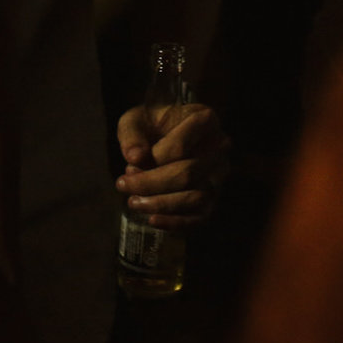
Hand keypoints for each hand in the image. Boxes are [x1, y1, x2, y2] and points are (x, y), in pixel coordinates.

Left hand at [117, 101, 228, 230]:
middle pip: (188, 174)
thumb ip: (132, 135)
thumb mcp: (135, 120)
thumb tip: (135, 158)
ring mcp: (219, 174)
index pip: (181, 147)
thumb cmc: (150, 125)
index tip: (130, 164)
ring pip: (196, 198)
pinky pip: (201, 216)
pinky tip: (152, 220)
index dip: (154, 159)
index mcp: (205, 120)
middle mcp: (219, 148)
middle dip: (151, 184)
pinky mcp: (214, 196)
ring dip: (162, 205)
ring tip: (133, 202)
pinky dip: (176, 222)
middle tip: (123, 185)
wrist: (164, 134)